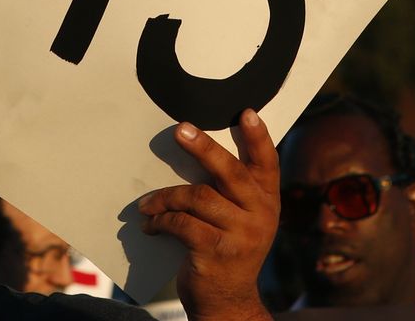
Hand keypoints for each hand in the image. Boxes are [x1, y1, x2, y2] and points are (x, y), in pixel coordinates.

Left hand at [138, 109, 277, 320]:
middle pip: (230, 172)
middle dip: (203, 147)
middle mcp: (260, 214)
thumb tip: (198, 150)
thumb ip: (235, 192)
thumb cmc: (229, 250)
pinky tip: (150, 224)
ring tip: (147, 203)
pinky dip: (161, 220)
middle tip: (180, 130)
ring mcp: (240, 234)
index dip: (258, 136)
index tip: (246, 112)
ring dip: (166, 196)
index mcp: (268, 201)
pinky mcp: (215, 252)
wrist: (227, 302)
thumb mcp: (243, 220)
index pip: (267, 162)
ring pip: (198, 197)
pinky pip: (181, 224)